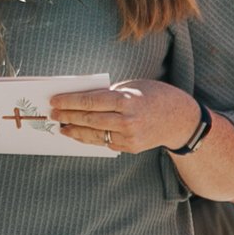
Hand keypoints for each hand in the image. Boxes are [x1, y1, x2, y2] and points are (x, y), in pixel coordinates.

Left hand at [47, 79, 201, 154]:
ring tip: (62, 127)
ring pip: (95, 134)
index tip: (54, 100)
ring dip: (75, 131)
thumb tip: (82, 98)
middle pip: (89, 119)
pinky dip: (90, 138)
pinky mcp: (130, 148)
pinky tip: (79, 134)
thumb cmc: (155, 96)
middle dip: (68, 116)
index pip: (91, 101)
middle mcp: (127, 120)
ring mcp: (129, 137)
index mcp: (126, 100)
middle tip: (52, 114)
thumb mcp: (132, 87)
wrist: (181, 120)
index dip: (69, 101)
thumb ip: (109, 94)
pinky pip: (105, 142)